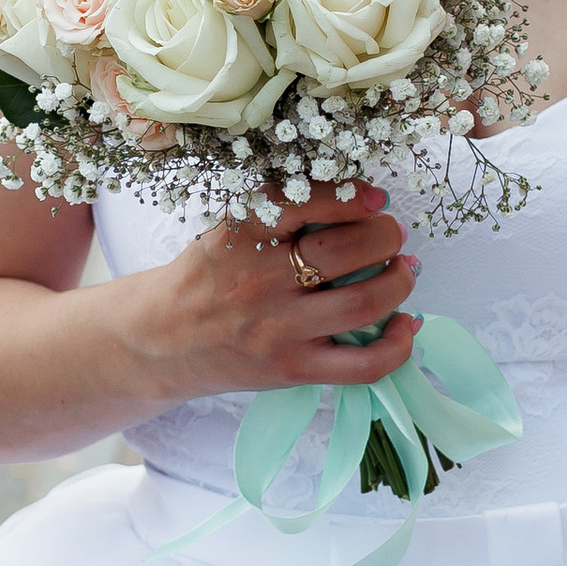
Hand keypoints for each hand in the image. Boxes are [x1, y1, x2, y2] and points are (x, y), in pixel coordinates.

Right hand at [118, 185, 420, 400]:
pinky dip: (397, 345)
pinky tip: (407, 324)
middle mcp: (260, 280)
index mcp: (242, 234)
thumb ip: (280, 216)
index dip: (353, 197)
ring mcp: (278, 329)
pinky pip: (362, 365)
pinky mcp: (292, 368)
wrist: (159, 341)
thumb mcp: (228, 232)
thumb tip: (358, 203)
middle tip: (392, 234)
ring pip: (363, 303)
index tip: (374, 198)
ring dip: (399, 281)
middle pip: (347, 252)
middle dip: (386, 236)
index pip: (308, 201)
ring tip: (404, 269)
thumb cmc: (204, 278)